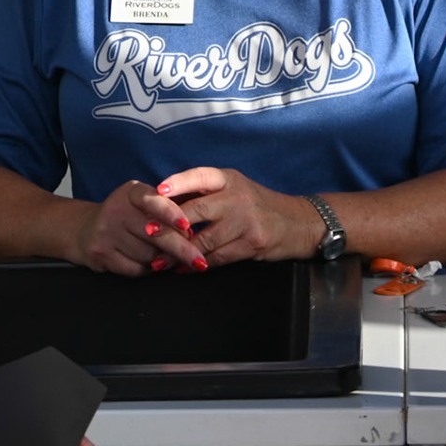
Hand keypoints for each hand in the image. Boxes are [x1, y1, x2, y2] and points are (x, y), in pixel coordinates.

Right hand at [74, 180, 204, 275]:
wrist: (85, 229)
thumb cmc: (126, 217)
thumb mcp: (143, 203)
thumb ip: (167, 209)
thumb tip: (193, 232)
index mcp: (131, 192)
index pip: (153, 201)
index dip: (171, 213)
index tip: (187, 226)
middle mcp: (116, 208)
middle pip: (156, 234)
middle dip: (182, 250)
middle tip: (199, 262)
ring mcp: (105, 231)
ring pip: (148, 255)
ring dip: (163, 261)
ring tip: (164, 257)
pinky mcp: (100, 252)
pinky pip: (135, 269)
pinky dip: (147, 270)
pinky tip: (146, 264)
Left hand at [156, 166, 321, 266]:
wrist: (298, 222)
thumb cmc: (255, 204)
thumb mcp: (234, 188)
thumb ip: (204, 192)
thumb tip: (163, 201)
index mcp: (228, 179)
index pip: (199, 176)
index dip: (178, 182)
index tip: (158, 191)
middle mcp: (237, 197)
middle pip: (198, 209)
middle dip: (170, 223)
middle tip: (148, 231)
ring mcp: (246, 221)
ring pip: (206, 238)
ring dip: (180, 252)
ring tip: (159, 261)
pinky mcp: (252, 243)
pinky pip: (219, 256)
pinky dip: (199, 264)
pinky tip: (184, 269)